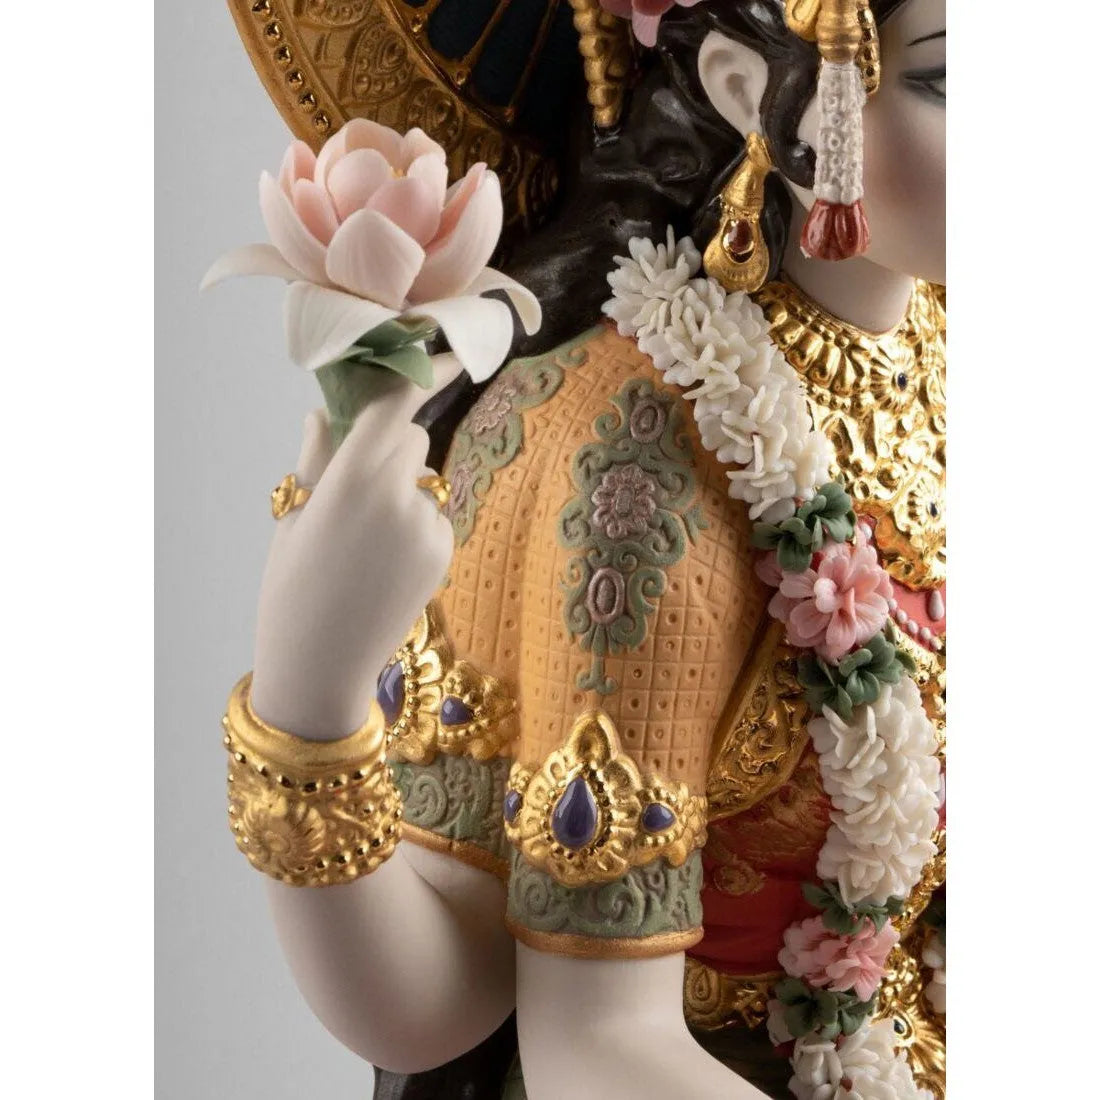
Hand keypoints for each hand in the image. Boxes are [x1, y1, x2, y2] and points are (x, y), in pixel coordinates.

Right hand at [250, 355, 462, 739]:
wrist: (321, 665)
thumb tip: (323, 415)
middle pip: (411, 441)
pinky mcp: (443, 553)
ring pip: (422, 482)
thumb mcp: (292, 517)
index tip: (445, 350)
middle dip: (391, 447)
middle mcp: (397, 497)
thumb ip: (316, 460)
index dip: (424, 371)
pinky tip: (385, 567)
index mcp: (350, 480)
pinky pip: (433, 517)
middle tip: (356, 489)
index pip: (396, 407)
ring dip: (400, 493)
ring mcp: (426, 528)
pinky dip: (415, 527)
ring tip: (365, 547)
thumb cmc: (291, 588)